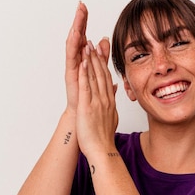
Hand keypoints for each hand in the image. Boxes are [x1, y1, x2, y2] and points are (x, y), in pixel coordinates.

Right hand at [65, 2, 109, 113]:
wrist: (81, 118)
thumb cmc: (88, 100)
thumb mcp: (99, 75)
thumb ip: (101, 59)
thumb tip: (105, 45)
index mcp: (83, 60)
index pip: (83, 36)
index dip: (83, 22)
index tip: (84, 7)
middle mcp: (76, 62)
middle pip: (77, 36)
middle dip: (78, 20)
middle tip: (80, 5)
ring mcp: (73, 68)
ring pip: (74, 45)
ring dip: (76, 30)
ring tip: (78, 16)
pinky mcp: (71, 75)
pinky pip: (73, 59)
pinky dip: (75, 48)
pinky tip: (77, 37)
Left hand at [76, 39, 117, 157]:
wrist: (102, 151)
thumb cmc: (104, 139)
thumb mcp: (111, 119)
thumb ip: (111, 105)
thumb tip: (112, 95)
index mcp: (109, 102)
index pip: (106, 79)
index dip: (102, 64)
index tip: (100, 52)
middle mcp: (104, 99)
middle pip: (101, 74)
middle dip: (97, 57)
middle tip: (94, 43)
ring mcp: (96, 102)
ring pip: (94, 77)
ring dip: (90, 61)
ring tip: (87, 47)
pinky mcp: (87, 107)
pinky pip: (86, 88)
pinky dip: (84, 74)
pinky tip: (82, 63)